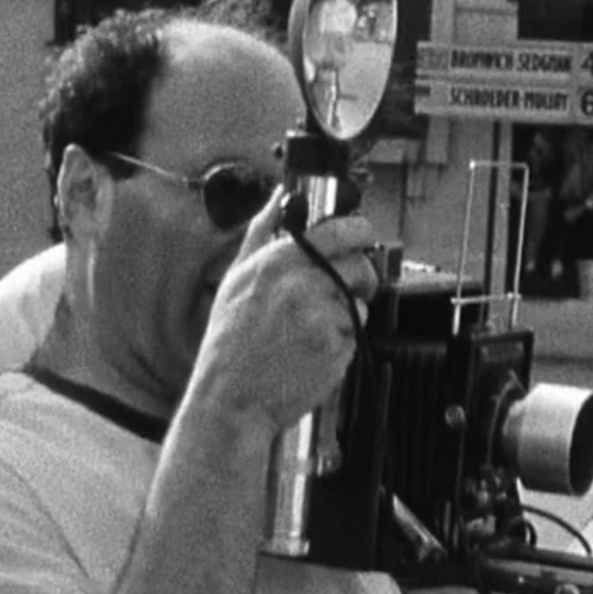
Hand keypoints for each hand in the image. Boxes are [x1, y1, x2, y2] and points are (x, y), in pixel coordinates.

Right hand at [190, 206, 378, 431]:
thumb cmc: (230, 340)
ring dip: (347, 314)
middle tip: (349, 289)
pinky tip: (311, 351)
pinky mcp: (337, 347)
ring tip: (313, 330)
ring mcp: (324, 315)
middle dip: (361, 277)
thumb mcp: (237, 276)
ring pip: (360, 304)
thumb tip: (279, 197)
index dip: (360, 232)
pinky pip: (354, 336)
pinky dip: (341, 343)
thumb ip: (262, 231)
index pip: (342, 230)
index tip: (362, 237)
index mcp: (281, 259)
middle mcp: (305, 282)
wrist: (231, 396)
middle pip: (362, 267)